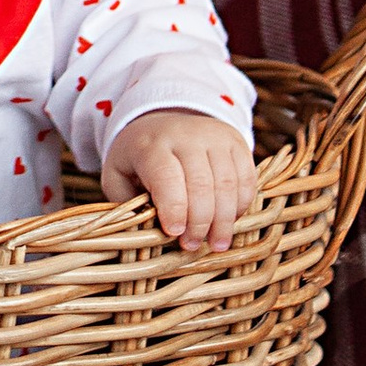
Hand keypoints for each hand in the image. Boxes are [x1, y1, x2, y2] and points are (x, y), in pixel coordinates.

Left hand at [103, 108, 258, 255]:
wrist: (162, 120)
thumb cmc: (138, 159)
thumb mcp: (118, 176)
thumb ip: (126, 203)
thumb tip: (145, 232)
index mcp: (151, 145)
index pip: (167, 177)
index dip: (174, 208)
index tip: (175, 233)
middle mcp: (185, 135)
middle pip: (201, 184)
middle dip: (199, 222)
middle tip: (193, 245)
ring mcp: (215, 136)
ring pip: (227, 184)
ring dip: (224, 220)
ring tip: (217, 243)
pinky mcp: (235, 142)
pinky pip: (246, 178)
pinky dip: (241, 204)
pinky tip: (229, 220)